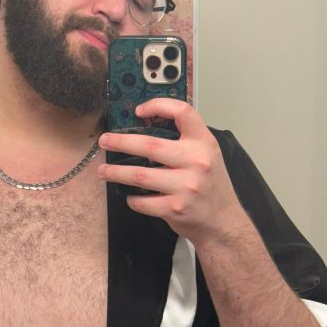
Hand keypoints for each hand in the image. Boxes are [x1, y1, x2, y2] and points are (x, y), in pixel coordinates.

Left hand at [98, 99, 245, 244]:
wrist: (223, 221)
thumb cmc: (211, 186)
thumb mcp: (206, 154)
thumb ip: (184, 141)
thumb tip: (145, 128)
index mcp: (203, 142)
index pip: (182, 112)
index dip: (158, 105)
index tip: (138, 111)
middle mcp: (196, 161)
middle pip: (150, 146)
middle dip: (121, 142)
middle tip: (105, 141)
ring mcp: (186, 186)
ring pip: (139, 175)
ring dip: (116, 172)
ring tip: (103, 171)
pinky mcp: (175, 208)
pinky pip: (142, 201)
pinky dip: (132, 199)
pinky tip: (130, 196)